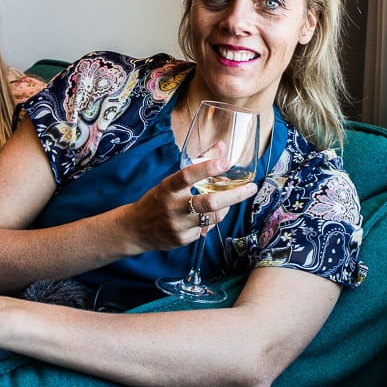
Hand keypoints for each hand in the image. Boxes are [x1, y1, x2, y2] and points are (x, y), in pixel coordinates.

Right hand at [123, 158, 257, 253]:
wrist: (135, 230)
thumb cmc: (158, 200)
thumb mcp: (171, 181)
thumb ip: (198, 164)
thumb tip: (221, 146)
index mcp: (167, 188)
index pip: (187, 175)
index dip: (207, 168)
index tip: (226, 162)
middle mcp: (173, 208)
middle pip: (209, 203)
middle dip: (234, 195)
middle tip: (251, 188)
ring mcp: (179, 226)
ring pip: (213, 217)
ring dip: (226, 206)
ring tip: (229, 198)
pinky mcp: (184, 240)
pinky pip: (206, 228)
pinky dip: (212, 220)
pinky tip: (206, 215)